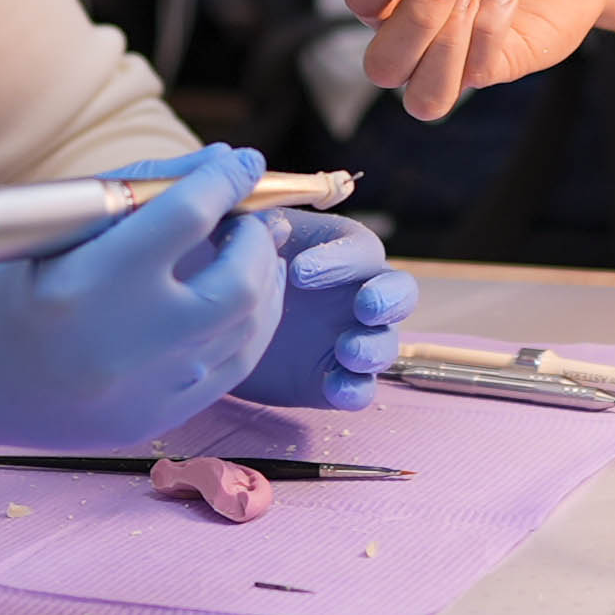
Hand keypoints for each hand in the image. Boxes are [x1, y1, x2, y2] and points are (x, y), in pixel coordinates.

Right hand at [0, 147, 283, 472]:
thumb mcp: (42, 225)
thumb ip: (135, 189)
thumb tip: (218, 165)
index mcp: (81, 285)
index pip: (188, 215)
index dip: (227, 180)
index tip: (242, 163)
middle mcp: (118, 347)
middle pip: (237, 285)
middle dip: (258, 240)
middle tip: (251, 216)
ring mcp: (139, 395)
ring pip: (246, 333)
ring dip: (264, 285)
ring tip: (251, 255)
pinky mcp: (147, 424)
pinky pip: (228, 373)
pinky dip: (244, 331)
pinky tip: (234, 305)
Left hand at [234, 210, 418, 408]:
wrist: (214, 326)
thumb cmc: (231, 267)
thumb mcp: (236, 237)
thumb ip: (252, 225)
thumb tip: (270, 224)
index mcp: (341, 252)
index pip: (363, 248)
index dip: (341, 259)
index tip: (299, 273)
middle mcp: (358, 294)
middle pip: (400, 292)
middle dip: (390, 298)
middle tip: (365, 306)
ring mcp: (353, 339)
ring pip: (387, 343)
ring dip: (375, 347)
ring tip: (348, 351)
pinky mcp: (338, 379)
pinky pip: (363, 389)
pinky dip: (357, 390)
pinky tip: (336, 389)